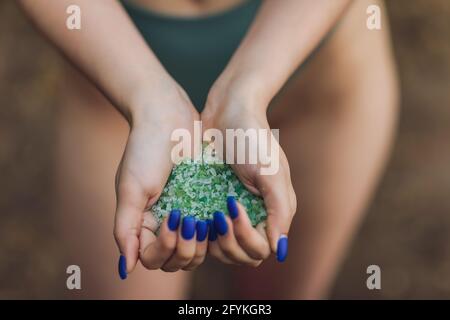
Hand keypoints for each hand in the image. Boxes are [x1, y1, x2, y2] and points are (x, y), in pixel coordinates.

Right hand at [114, 84, 206, 277]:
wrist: (167, 114)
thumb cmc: (145, 148)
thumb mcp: (131, 188)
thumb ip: (125, 228)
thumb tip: (126, 267)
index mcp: (143, 222)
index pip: (153, 258)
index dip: (164, 249)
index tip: (174, 220)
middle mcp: (163, 222)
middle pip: (176, 260)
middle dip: (184, 249)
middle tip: (191, 221)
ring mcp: (184, 213)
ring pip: (195, 250)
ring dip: (200, 244)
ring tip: (203, 221)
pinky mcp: (202, 201)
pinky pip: (210, 229)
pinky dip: (214, 231)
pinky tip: (218, 218)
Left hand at [201, 81, 296, 265]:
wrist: (228, 110)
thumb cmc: (252, 138)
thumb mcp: (270, 172)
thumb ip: (280, 211)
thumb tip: (280, 251)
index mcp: (274, 210)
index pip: (262, 249)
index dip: (247, 239)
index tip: (234, 209)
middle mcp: (256, 215)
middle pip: (243, 256)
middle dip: (229, 242)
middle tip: (218, 213)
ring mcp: (234, 212)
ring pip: (225, 250)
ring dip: (215, 240)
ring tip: (207, 216)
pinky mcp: (215, 204)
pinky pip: (209, 233)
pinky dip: (203, 232)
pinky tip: (196, 216)